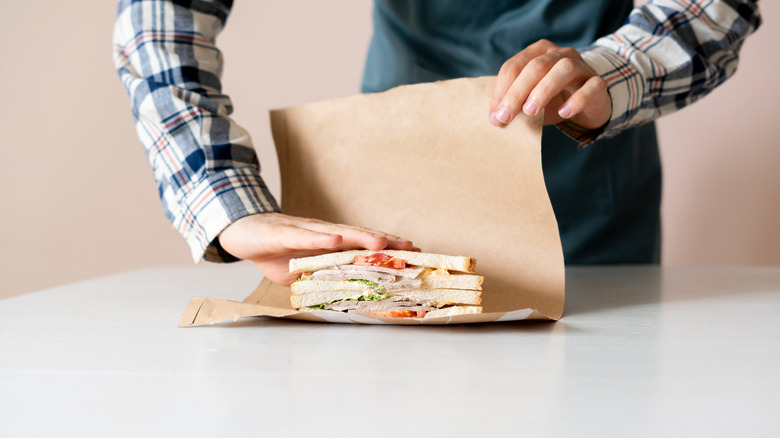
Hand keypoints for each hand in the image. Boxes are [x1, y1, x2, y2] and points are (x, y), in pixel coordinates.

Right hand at [217, 213, 415, 285]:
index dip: (389, 249)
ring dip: (359, 237)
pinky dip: (319, 238)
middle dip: (386, 241)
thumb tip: (346, 298)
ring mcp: (304, 230)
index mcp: (330, 244)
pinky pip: (303, 236)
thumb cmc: (276, 251)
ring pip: (337, 233)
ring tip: (380, 242)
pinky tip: (335, 240)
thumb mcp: (303, 271)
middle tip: (410, 248)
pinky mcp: (283, 232)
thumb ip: (324, 279)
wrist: (242, 232)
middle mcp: (323, 234)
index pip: (364, 246)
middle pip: (359, 236)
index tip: (415, 254)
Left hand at [489, 39, 610, 130]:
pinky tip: (564, 112)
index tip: (494, 115)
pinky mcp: (598, 83)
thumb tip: (495, 119)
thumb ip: (515, 104)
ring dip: (543, 90)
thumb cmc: (554, 101)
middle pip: (536, 66)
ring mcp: (581, 66)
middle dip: (517, 92)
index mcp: (538, 53)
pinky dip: (577, 100)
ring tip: (530, 112)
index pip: (514, 66)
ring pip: (563, 69)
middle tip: (505, 116)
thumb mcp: (530, 101)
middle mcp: (560, 54)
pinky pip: (590, 87)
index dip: (502, 90)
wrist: (588, 106)